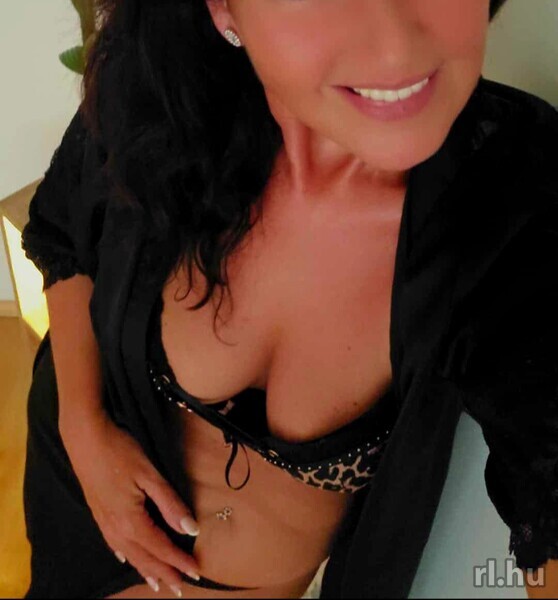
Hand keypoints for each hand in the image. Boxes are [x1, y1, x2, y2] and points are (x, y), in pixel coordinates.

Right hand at [59, 410, 200, 593]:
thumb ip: (170, 504)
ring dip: (145, 569)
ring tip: (158, 582)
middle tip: (181, 587)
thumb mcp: (150, 475)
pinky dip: (125, 556)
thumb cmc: (120, 452)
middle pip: (144, 557)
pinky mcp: (98, 513)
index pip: (161, 548)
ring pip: (129, 554)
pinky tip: (125, 559)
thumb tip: (191, 529)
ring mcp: (104, 522)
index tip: (197, 571)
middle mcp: (116, 528)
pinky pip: (114, 544)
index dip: (180, 561)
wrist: (85, 438)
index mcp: (132, 521)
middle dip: (164, 572)